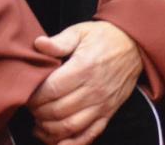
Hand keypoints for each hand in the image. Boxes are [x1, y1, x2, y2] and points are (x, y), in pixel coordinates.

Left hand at [26, 21, 142, 144]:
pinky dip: (71, 143)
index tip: (28, 94)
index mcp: (85, 68)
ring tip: (40, 122)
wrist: (136, 45)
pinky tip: (57, 141)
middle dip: (37, 112)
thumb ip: (59, 41)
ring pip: (69, 127)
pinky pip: (89, 135)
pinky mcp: (109, 112)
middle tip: (32, 107)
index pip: (50, 91)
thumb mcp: (81, 32)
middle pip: (56, 111)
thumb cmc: (105, 38)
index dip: (33, 96)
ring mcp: (103, 103)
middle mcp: (94, 89)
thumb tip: (38, 44)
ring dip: (49, 129)